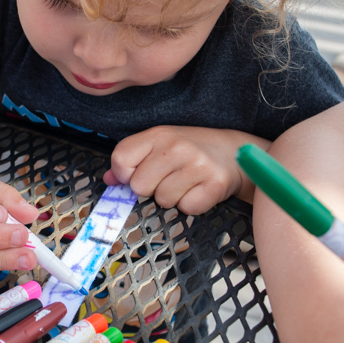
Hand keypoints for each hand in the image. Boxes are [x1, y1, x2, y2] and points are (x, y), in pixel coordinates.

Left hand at [104, 126, 269, 213]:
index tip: (139, 173)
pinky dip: (192, 204)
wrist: (234, 152)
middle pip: (139, 186)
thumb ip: (132, 161)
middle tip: (169, 178)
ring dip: (173, 197)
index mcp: (158, 134)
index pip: (120, 160)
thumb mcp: (159, 146)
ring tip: (186, 182)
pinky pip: (187, 208)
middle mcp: (176, 146)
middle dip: (151, 189)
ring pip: (163, 200)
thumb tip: (109, 179)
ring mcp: (196, 164)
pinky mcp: (214, 184)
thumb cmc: (191, 150)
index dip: (125, 174)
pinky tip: (199, 189)